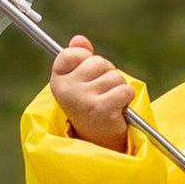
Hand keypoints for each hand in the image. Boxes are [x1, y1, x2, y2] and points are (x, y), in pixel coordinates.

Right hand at [49, 34, 133, 151]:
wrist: (98, 145)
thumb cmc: (90, 109)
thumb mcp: (81, 83)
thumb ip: (80, 59)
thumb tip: (79, 38)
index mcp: (57, 81)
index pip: (71, 53)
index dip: (86, 61)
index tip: (88, 77)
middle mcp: (66, 90)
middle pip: (98, 62)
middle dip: (107, 75)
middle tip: (102, 94)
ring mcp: (83, 100)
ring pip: (114, 76)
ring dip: (118, 88)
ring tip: (110, 104)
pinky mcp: (101, 109)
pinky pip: (125, 89)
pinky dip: (127, 98)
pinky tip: (118, 110)